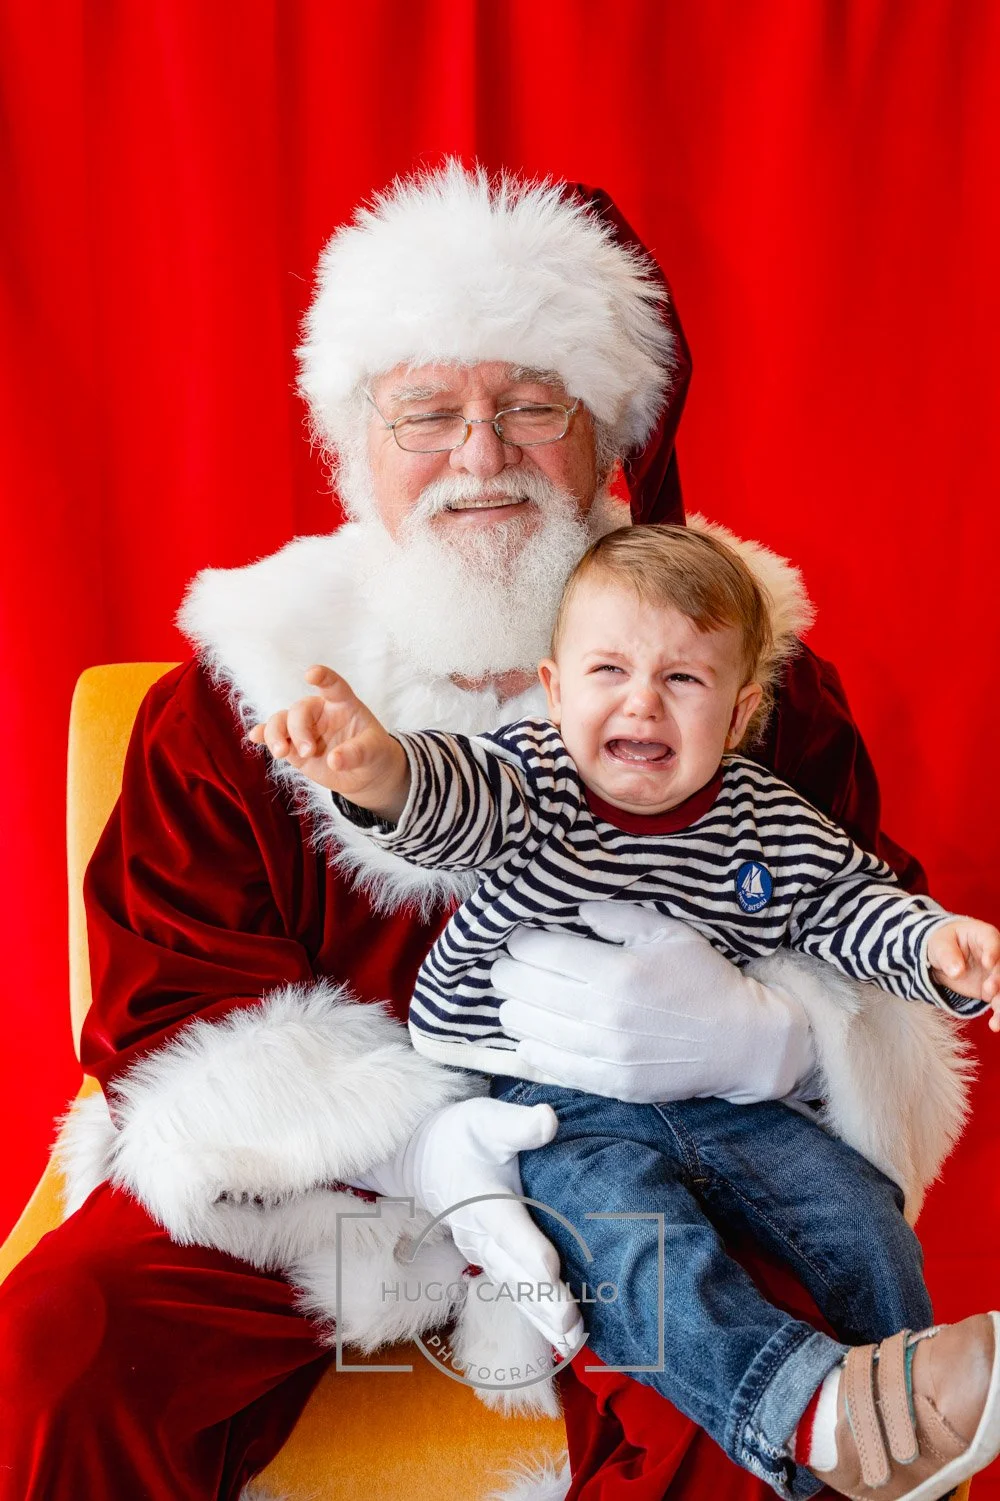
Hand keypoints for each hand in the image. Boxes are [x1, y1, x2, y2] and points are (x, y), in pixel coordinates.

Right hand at [247, 665, 408, 819]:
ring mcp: (303, 728)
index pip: (332, 685)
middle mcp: (319, 712)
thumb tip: (333, 761)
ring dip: (276, 734)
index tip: (312, 674)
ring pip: (281, 721)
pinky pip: (273, 736)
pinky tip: (255, 737)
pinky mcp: (293, 746)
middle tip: (309, 752)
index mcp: (342, 704)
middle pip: (299, 710)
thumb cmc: (373, 753)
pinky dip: (263, 735)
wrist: (364, 774)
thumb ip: (356, 753)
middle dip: (299, 730)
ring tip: (282, 753)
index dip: (323, 677)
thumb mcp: (374, 751)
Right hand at [356, 1097, 582, 1353]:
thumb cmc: (464, 1136)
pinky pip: (516, 1294)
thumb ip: (517, 1125)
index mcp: (483, 1199)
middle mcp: (481, 1234)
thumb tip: (549, 1120)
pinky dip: (537, 1318)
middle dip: (541, 1298)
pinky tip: (564, 1340)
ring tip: (572, 1340)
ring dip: (542, 1316)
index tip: (550, 1269)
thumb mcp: (487, 1120)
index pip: (507, 1227)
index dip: (527, 1249)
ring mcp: (484, 1253)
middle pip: (513, 1271)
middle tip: (568, 1323)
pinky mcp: (492, 1262)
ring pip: (515, 1290)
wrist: (425, 1160)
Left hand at [491, 902, 815, 1104]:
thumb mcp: (668, 932)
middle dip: (507, 971)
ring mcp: (603, 1053)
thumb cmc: (705, 979)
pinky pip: (547, 1065)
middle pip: (522, 988)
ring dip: (513, 1007)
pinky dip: (529, 1045)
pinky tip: (530, 1032)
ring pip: (526, 1027)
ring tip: (519, 996)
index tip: (520, 938)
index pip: (539, 952)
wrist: (741, 1042)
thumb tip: (572, 910)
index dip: (519, 942)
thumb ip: (615, 915)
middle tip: (510, 964)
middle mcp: (603, 1014)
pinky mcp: (608, 1083)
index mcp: (616, 971)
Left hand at [927, 918, 999, 1025]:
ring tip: (996, 1019)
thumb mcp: (939, 945)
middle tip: (988, 989)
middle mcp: (995, 955)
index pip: (992, 941)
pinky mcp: (992, 991)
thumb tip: (956, 971)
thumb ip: (947, 955)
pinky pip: (998, 1002)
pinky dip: (998, 1014)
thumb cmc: (942, 944)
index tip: (988, 963)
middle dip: (999, 978)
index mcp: (983, 936)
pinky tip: (995, 1025)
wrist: (942, 958)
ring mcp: (996, 974)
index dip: (993, 952)